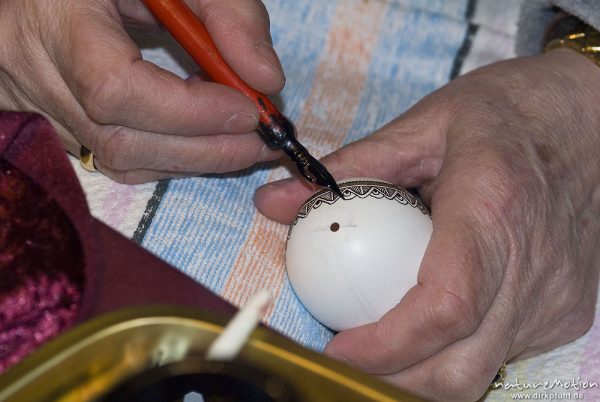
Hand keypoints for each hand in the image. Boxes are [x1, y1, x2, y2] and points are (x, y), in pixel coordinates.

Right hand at [0, 0, 282, 182]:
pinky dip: (166, 154)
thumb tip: (268, 80)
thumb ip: (228, 13)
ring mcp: (37, 105)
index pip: (115, 88)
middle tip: (261, 141)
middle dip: (203, 149)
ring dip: (190, 157)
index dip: (188, 111)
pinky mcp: (51, 123)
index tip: (247, 110)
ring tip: (236, 136)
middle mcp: (32, 71)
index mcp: (53, 18)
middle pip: (119, 140)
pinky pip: (112, 158)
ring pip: (117, 159)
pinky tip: (198, 135)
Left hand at [254, 48, 599, 400]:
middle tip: (341, 355)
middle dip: (391, 379)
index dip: (385, 345)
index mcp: (494, 206)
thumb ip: (347, 169)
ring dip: (418, 374)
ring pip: (479, 374)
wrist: (592, 121)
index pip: (444, 306)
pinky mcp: (565, 312)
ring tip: (375, 344)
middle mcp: (534, 265)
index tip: (336, 346)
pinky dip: (451, 353)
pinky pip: (498, 353)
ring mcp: (555, 298)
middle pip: (460, 367)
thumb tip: (273, 203)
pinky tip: (427, 320)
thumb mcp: (424, 125)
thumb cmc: (508, 113)